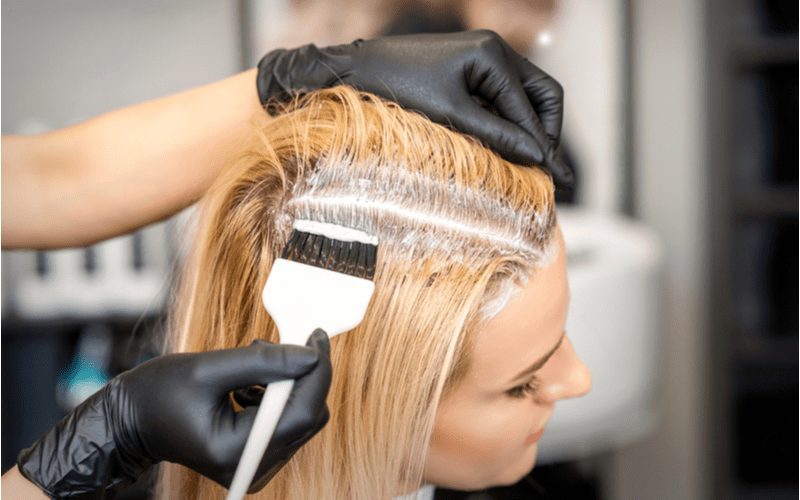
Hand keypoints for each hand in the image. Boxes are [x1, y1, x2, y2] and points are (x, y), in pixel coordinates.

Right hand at [17, 330, 331, 496]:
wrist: (130, 423)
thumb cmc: (157, 394)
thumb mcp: (208, 368)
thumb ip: (263, 361)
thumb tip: (310, 354)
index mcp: (238, 451)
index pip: (303, 413)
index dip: (318, 372)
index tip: (317, 336)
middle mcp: (253, 467)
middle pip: (308, 416)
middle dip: (301, 376)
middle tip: (279, 344)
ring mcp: (255, 465)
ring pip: (300, 417)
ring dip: (286, 384)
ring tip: (249, 366)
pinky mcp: (256, 456)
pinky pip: (285, 421)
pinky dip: (275, 395)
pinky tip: (248, 383)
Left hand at [256, 30, 572, 186]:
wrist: (359, 70)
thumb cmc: (397, 89)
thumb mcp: (451, 117)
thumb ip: (496, 136)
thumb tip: (537, 158)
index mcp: (492, 55)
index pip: (532, 108)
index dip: (545, 145)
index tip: (558, 177)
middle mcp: (495, 49)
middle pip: (543, 94)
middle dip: (546, 130)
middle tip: (543, 166)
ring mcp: (485, 56)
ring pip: (526, 95)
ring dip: (528, 127)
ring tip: (524, 161)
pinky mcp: (473, 67)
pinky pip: (505, 96)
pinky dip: (508, 120)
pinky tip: (502, 144)